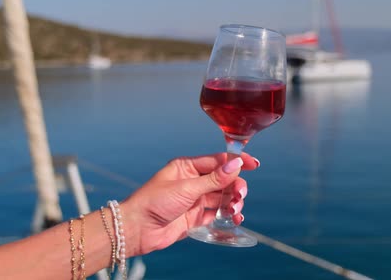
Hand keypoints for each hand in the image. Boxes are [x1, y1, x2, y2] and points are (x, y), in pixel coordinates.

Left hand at [120, 153, 258, 255]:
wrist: (136, 229)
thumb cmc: (154, 202)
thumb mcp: (186, 188)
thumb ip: (213, 179)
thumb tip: (236, 165)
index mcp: (187, 167)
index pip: (217, 161)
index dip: (236, 162)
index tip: (254, 164)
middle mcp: (192, 181)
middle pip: (222, 180)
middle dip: (235, 186)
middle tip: (240, 195)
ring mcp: (194, 199)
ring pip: (221, 197)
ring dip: (232, 202)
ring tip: (235, 210)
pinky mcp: (194, 217)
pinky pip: (216, 213)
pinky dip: (227, 215)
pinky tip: (234, 218)